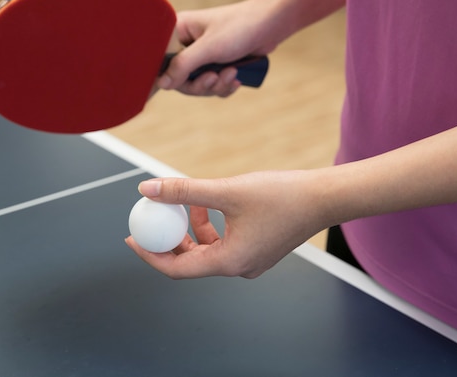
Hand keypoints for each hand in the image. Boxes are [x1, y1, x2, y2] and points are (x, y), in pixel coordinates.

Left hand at [124, 171, 329, 278]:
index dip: (150, 253)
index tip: (132, 236)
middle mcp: (240, 267)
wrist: (324, 198)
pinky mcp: (258, 248)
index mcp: (230, 262)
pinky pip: (223, 242)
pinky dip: (209, 226)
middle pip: (190, 260)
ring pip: (207, 249)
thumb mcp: (227, 191)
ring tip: (183, 202)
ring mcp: (250, 260)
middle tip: (150, 219)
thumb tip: (147, 188)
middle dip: (168, 239)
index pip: (177, 268)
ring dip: (190, 229)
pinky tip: (207, 203)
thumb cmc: (283, 196)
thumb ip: (184, 191)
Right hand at [158, 0, 278, 96]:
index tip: (184, 82)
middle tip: (215, 78)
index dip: (169, 75)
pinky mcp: (217, 64)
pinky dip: (224, 86)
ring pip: (198, 84)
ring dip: (216, 85)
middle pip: (180, 78)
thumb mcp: (209, 48)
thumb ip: (183, 66)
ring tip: (232, 73)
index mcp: (178, 31)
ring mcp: (203, 55)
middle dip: (201, 83)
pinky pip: (213, 86)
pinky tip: (236, 78)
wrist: (271, 24)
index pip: (161, 60)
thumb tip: (162, 83)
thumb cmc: (239, 27)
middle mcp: (187, 43)